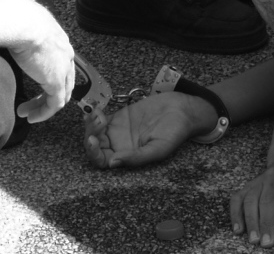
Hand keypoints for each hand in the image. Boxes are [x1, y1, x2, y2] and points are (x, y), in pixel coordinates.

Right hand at [7, 5, 75, 122]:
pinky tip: (31, 117)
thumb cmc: (16, 19)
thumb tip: (5, 35)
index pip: (61, 63)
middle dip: (47, 94)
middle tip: (32, 103)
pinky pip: (54, 104)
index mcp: (58, 39)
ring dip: (42, 106)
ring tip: (27, 113)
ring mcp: (63, 68)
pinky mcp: (56, 81)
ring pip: (59, 95)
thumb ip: (20, 35)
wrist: (22, 22)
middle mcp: (65, 54)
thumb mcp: (22, 27)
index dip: (49, 76)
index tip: (34, 85)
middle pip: (64, 81)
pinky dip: (43, 113)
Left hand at [83, 91, 214, 167]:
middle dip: (90, 135)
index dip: (94, 153)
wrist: (182, 109)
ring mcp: (117, 131)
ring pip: (94, 131)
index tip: (93, 140)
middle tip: (98, 121)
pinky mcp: (119, 116)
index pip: (103, 161)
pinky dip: (94, 114)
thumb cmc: (174, 132)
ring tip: (99, 114)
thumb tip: (112, 163)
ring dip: (91, 124)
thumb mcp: (158, 149)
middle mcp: (119, 146)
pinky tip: (97, 109)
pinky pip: (100, 118)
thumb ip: (136, 157)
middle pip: (95, 146)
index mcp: (127, 158)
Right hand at [230, 161, 273, 247]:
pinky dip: (236, 214)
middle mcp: (272, 176)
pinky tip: (238, 230)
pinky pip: (237, 199)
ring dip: (251, 221)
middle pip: (267, 200)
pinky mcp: (247, 186)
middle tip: (267, 243)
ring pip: (251, 200)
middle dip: (266, 223)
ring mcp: (258, 181)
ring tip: (254, 240)